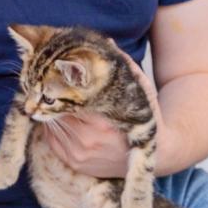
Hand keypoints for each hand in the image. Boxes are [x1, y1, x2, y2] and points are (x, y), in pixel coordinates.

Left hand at [43, 54, 164, 177]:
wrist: (157, 153)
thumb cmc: (147, 117)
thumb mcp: (141, 89)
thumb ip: (125, 66)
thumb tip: (106, 43)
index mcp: (101, 123)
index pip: (68, 100)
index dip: (61, 86)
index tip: (57, 75)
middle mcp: (87, 141)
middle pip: (57, 113)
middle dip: (54, 97)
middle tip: (50, 83)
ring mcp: (79, 155)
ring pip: (51, 126)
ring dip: (51, 112)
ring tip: (54, 97)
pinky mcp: (74, 163)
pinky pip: (51, 140)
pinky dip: (52, 126)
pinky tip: (61, 116)